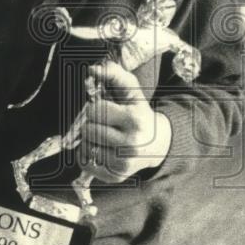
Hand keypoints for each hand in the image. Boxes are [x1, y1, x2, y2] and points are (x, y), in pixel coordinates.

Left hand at [81, 61, 172, 182]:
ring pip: (86, 147)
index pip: (95, 110)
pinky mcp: (116, 176)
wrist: (158, 144)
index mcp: (134, 119)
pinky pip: (86, 164)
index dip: (96, 107)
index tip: (106, 109)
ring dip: (91, 140)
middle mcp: (130, 144)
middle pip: (88, 130)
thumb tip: (92, 68)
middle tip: (105, 123)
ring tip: (105, 136)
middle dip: (93, 123)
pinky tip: (102, 149)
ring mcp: (123, 163)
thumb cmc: (140, 113)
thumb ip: (114, 74)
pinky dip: (89, 155)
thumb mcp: (132, 92)